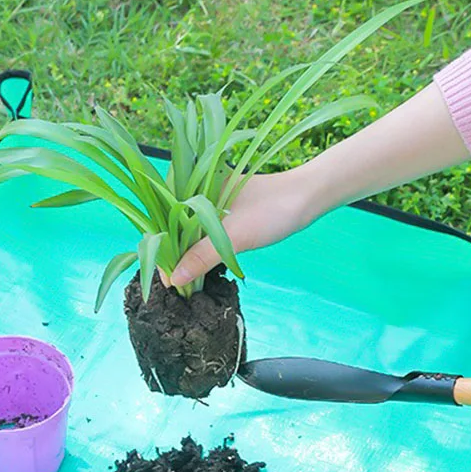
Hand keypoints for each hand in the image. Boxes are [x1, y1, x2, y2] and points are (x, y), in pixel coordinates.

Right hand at [170, 168, 315, 287]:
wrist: (308, 199)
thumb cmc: (273, 210)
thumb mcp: (234, 236)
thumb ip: (202, 256)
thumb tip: (174, 279)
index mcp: (192, 185)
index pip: (163, 221)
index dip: (161, 252)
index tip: (168, 280)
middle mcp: (198, 191)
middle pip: (174, 229)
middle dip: (174, 257)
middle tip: (178, 287)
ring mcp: (212, 203)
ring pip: (190, 234)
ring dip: (189, 257)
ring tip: (188, 282)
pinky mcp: (227, 214)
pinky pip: (206, 235)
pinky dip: (203, 252)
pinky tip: (204, 268)